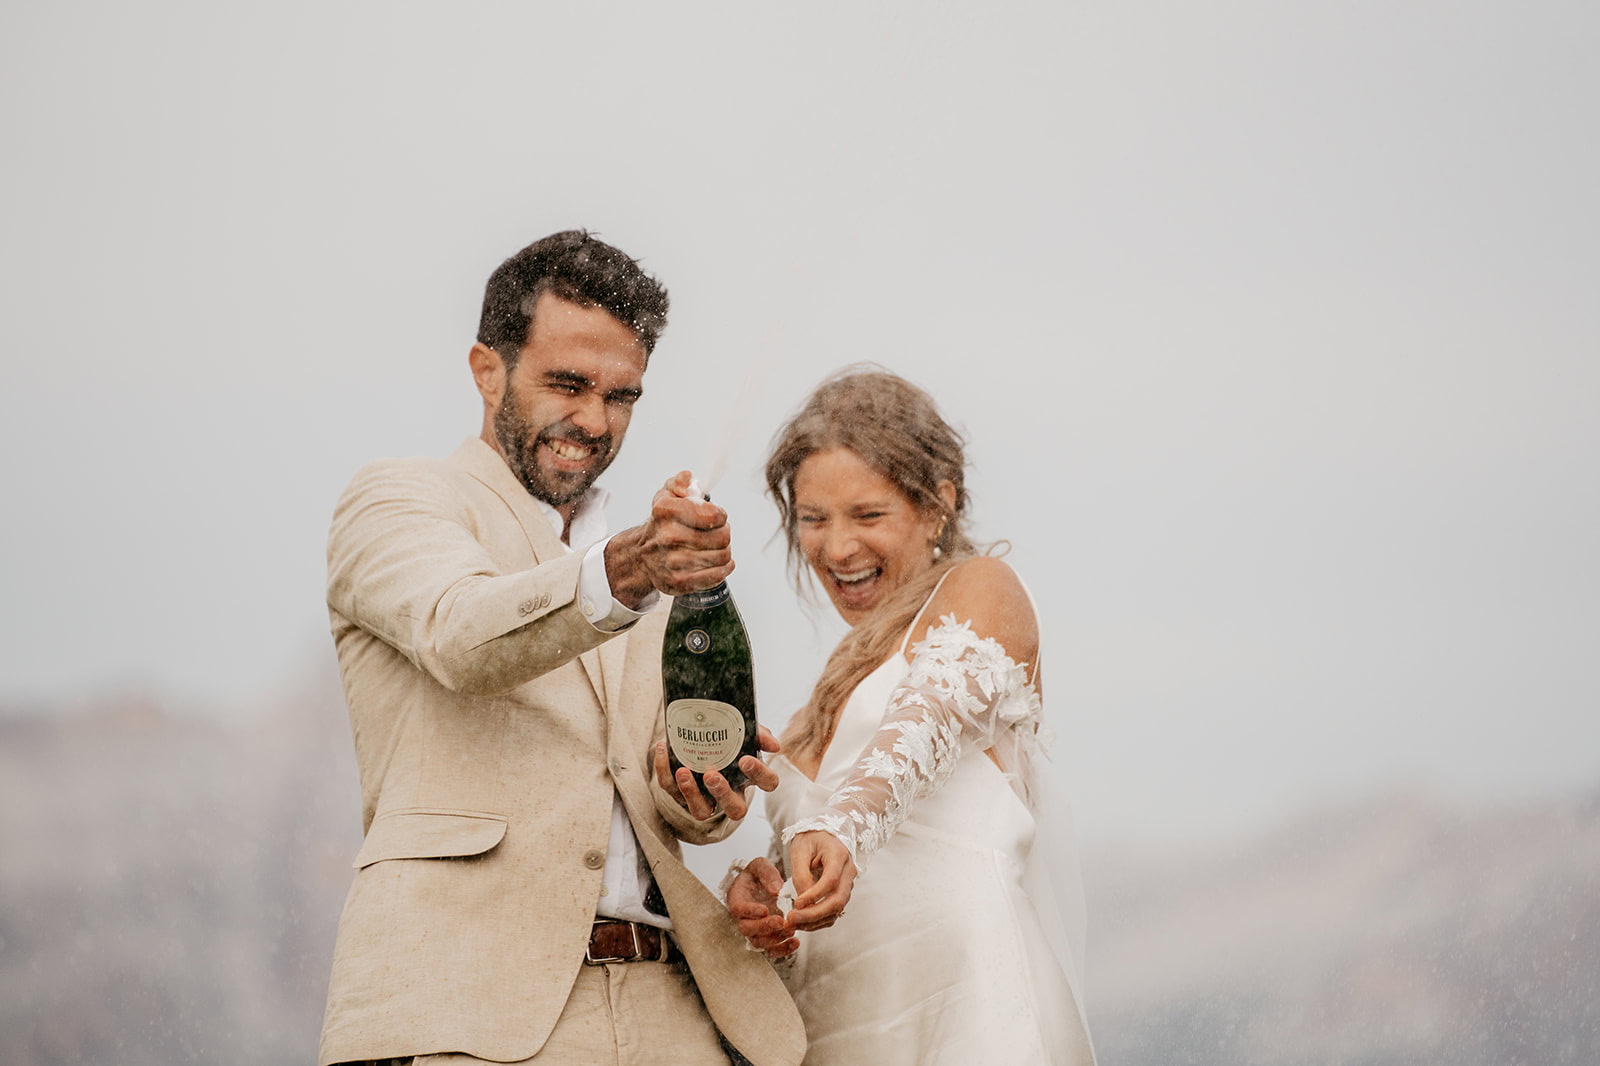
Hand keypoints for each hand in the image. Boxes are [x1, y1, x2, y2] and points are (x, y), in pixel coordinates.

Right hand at [606, 471, 732, 605]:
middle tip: (716, 531)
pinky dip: (724, 567)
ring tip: (713, 546)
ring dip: (724, 550)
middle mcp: (667, 537)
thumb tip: (688, 481)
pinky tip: (716, 561)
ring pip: (723, 556)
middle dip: (724, 532)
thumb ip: (682, 481)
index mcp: (666, 511)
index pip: (713, 515)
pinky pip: (718, 574)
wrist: (643, 556)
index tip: (716, 515)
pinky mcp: (680, 581)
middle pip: (722, 537)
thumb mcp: (668, 494)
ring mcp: (673, 562)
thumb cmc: (662, 524)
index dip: (720, 515)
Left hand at [654, 727, 780, 820]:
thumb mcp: (742, 732)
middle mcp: (729, 793)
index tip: (745, 760)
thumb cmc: (724, 739)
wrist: (693, 736)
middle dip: (723, 793)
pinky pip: (670, 789)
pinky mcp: (679, 794)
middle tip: (712, 774)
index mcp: (748, 777)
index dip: (759, 775)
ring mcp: (703, 797)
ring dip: (691, 793)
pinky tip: (663, 749)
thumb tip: (774, 745)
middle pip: (735, 809)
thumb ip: (758, 734)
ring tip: (684, 772)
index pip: (766, 784)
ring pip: (701, 811)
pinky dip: (664, 770)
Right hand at [727, 857, 797, 958]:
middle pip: (747, 929)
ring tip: (791, 931)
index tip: (764, 910)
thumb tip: (776, 890)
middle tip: (780, 922)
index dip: (750, 911)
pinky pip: (771, 949)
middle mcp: (743, 918)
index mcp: (737, 899)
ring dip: (775, 939)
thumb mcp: (761, 865)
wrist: (760, 884)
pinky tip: (795, 943)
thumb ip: (767, 874)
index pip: (739, 909)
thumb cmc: (758, 874)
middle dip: (764, 927)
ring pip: (758, 942)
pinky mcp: (765, 937)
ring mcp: (753, 929)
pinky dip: (782, 949)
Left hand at [785, 830, 855, 931]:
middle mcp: (849, 871)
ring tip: (793, 923)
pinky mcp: (842, 893)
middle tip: (791, 919)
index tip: (796, 904)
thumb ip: (801, 874)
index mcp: (839, 855)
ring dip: (815, 921)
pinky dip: (818, 921)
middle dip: (814, 914)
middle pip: (837, 900)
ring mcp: (848, 884)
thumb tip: (802, 902)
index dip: (814, 895)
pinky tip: (801, 922)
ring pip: (836, 910)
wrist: (823, 836)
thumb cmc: (810, 839)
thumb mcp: (800, 850)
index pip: (830, 880)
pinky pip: (834, 912)